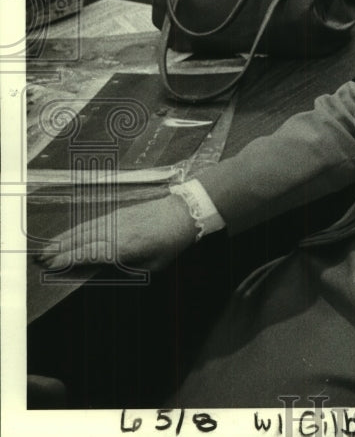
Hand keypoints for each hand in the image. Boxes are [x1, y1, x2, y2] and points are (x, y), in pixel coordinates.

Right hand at [36, 194, 199, 272]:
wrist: (186, 210)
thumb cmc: (172, 241)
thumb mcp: (153, 265)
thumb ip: (128, 270)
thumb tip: (107, 272)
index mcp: (124, 246)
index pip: (89, 253)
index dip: (69, 259)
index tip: (51, 265)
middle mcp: (116, 230)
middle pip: (82, 240)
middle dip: (59, 249)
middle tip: (40, 258)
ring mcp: (116, 218)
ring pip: (84, 229)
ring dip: (65, 238)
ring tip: (47, 247)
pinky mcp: (119, 212)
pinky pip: (93, 222)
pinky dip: (77, 228)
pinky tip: (69, 234)